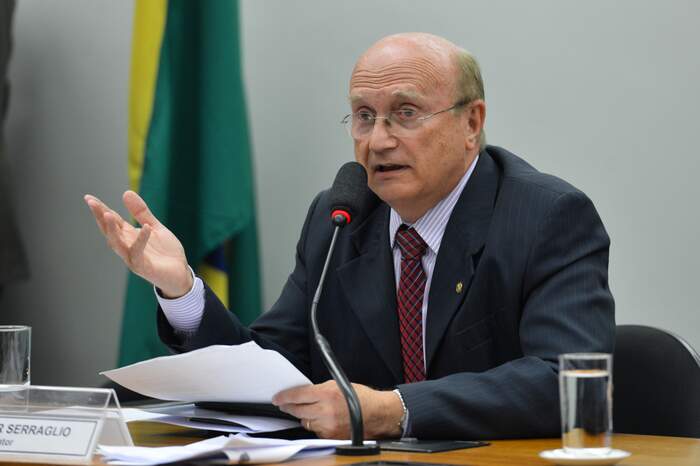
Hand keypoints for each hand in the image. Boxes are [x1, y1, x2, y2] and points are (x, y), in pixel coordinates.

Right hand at [84, 190, 192, 297]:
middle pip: (110, 231)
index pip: (112, 221)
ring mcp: (133, 258)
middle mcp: (127, 247)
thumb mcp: (154, 227)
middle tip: (91, 203)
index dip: (100, 210)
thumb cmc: (165, 252)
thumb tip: (126, 192)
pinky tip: (144, 227)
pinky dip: (140, 240)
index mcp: (128, 236)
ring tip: (108, 214)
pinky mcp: (143, 267)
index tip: (89, 198)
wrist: (180, 273)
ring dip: (112, 230)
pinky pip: (138, 253)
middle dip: (100, 217)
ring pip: (118, 244)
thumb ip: (141, 212)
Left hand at [272, 380, 403, 438]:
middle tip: (285, 405)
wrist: (378, 414)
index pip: (298, 396)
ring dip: (305, 417)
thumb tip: (303, 394)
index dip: (284, 397)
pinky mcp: (331, 436)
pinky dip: (316, 426)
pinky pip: (316, 431)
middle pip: (297, 411)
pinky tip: (324, 420)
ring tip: (313, 411)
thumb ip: (319, 390)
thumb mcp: (339, 384)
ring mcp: (327, 426)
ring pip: (305, 422)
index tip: (277, 398)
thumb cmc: (361, 397)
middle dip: (290, 407)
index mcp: (327, 393)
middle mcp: (325, 411)